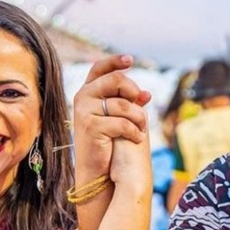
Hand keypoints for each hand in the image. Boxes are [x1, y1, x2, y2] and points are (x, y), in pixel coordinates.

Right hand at [73, 55, 150, 179]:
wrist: (95, 170)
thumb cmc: (108, 142)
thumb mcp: (118, 118)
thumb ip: (129, 103)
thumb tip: (147, 94)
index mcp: (88, 91)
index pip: (100, 68)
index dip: (115, 61)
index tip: (130, 60)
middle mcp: (83, 97)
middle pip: (116, 80)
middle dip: (134, 92)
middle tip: (142, 107)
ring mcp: (84, 111)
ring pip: (123, 104)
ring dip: (139, 117)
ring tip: (142, 129)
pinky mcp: (90, 126)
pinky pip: (122, 122)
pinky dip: (134, 131)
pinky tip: (136, 138)